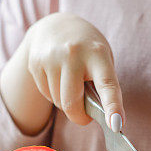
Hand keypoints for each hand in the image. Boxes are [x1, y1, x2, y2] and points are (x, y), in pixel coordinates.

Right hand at [0, 13, 123, 134]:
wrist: (56, 26)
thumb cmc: (86, 49)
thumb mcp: (100, 58)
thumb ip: (100, 84)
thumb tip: (96, 116)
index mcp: (97, 53)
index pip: (107, 84)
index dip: (113, 106)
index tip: (116, 125)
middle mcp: (73, 54)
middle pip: (72, 102)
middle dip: (79, 117)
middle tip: (85, 117)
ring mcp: (51, 58)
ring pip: (58, 101)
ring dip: (66, 103)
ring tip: (70, 86)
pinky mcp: (35, 63)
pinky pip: (46, 94)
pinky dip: (53, 95)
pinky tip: (57, 79)